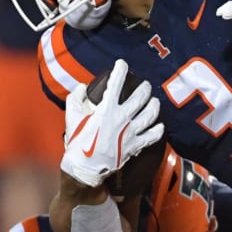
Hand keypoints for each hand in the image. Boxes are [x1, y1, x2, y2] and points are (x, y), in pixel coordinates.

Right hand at [60, 60, 163, 186]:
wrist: (85, 168)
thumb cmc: (78, 142)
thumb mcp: (71, 117)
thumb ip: (75, 99)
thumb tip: (81, 87)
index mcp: (107, 109)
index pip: (116, 84)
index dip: (120, 71)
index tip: (122, 64)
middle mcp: (122, 118)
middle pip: (140, 98)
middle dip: (144, 88)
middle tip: (145, 85)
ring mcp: (131, 132)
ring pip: (150, 114)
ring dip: (154, 105)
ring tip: (154, 100)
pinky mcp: (135, 145)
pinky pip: (152, 136)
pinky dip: (158, 130)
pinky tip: (160, 126)